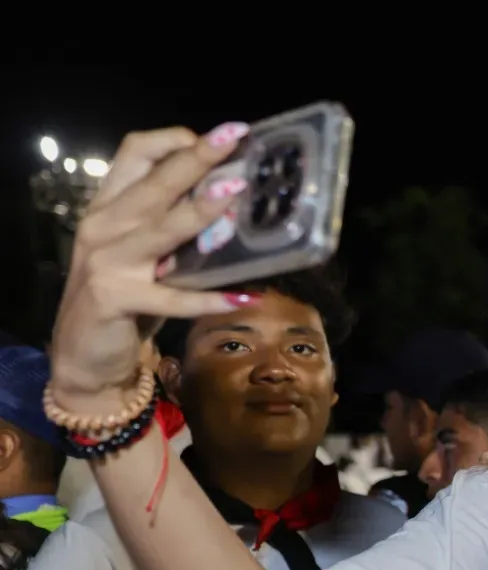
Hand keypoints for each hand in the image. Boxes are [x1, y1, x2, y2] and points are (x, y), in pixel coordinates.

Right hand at [49, 123, 252, 405]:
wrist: (84, 355)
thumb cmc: (125, 299)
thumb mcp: (145, 256)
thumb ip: (175, 231)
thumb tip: (233, 208)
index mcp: (109, 207)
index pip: (134, 153)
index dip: (175, 141)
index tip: (219, 139)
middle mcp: (104, 226)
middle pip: (154, 182)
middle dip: (195, 158)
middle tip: (233, 137)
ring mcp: (107, 261)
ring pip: (161, 229)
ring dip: (200, 211)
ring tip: (235, 196)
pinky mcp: (116, 298)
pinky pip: (172, 297)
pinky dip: (208, 299)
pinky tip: (243, 297)